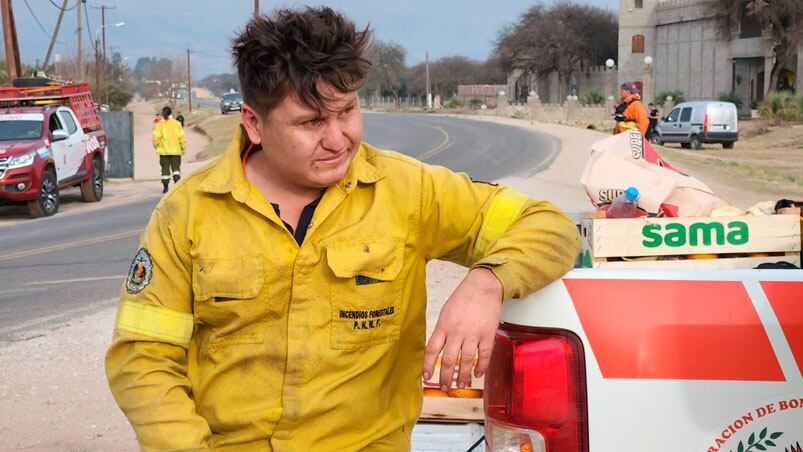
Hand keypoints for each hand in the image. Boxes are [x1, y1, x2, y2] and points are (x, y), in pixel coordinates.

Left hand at [422, 267, 502, 390]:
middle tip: (445, 387)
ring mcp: (473, 334)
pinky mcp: (487, 334)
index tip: (426, 376)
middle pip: (449, 360)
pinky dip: (481, 367)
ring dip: (463, 377)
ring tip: (461, 385)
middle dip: (445, 377)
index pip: (432, 350)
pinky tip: (478, 374)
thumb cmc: (463, 298)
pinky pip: (484, 356)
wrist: (482, 286)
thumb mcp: (445, 312)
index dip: (428, 366)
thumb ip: (441, 330)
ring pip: (466, 361)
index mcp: (443, 326)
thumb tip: (437, 348)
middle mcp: (457, 332)